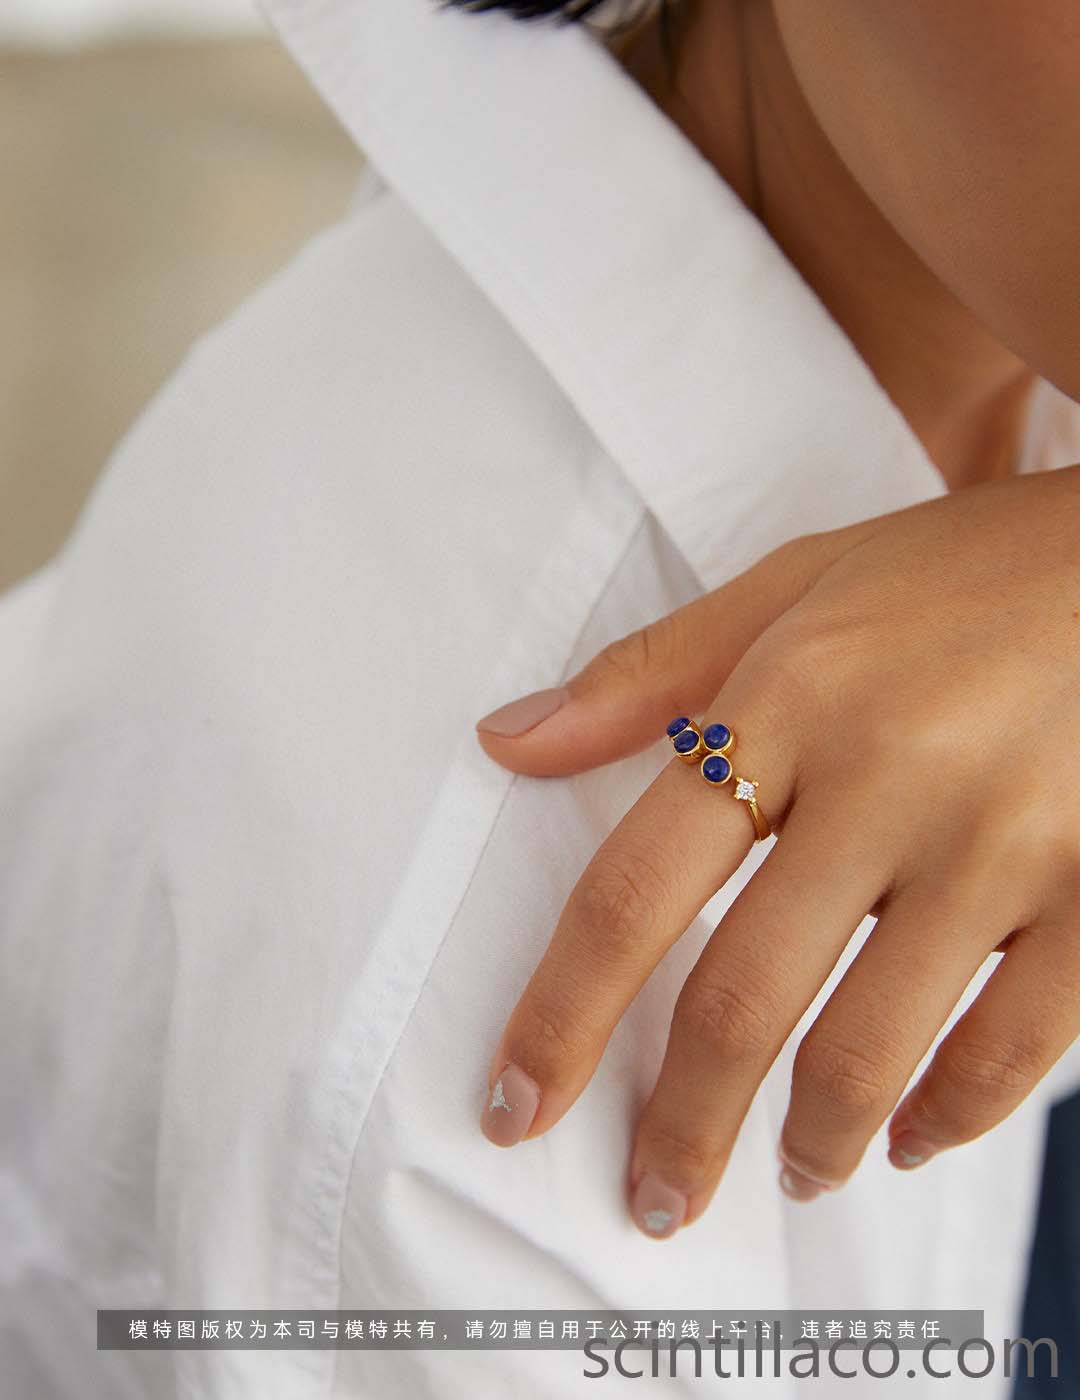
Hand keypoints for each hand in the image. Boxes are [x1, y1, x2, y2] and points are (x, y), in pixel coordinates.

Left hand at [474, 464, 1079, 1237]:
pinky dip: (949, 1116)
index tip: (517, 1104)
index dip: (560, 1017)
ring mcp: (1004, 843)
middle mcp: (886, 777)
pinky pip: (1013, 1048)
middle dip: (680, 1124)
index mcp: (786, 699)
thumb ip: (646, 675)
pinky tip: (910, 1136)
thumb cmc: (962, 573)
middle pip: (742, 999)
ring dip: (810, 1140)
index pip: (633, 891)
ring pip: (871, 1050)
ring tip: (787, 1172)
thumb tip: (509, 740)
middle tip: (654, 1198)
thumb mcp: (796, 586)